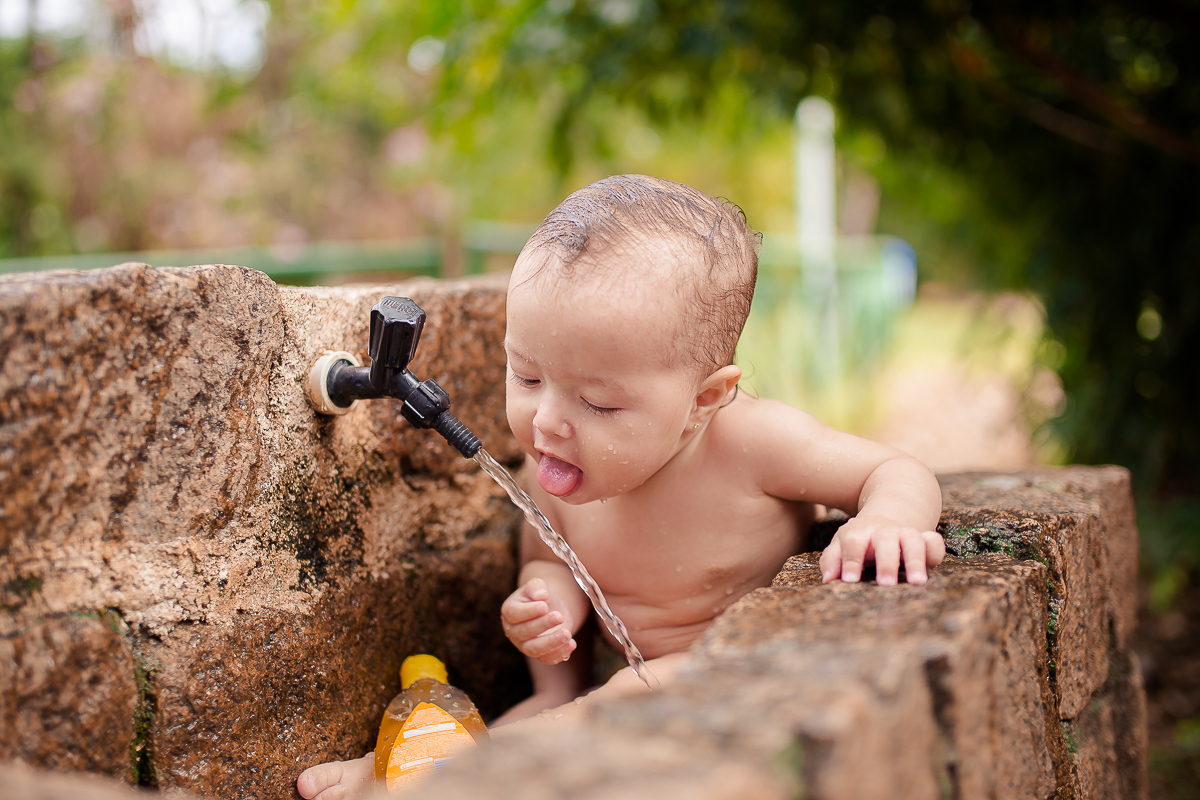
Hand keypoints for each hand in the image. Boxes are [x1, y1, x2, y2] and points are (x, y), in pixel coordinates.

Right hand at [500, 577, 577, 664]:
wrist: (551, 608)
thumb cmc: (540, 596)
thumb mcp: (538, 586)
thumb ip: (537, 586)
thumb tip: (541, 595)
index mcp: (509, 611)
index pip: (514, 614)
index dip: (529, 611)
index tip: (544, 606)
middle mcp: (513, 631)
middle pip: (524, 632)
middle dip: (543, 625)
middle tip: (559, 616)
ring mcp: (525, 645)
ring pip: (534, 649)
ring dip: (551, 643)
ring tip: (567, 634)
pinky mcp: (539, 654)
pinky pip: (547, 659)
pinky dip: (559, 654)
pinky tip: (571, 644)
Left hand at [819, 520, 945, 585]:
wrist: (888, 514)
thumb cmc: (861, 539)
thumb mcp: (842, 544)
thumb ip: (832, 560)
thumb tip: (828, 579)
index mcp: (860, 533)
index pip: (853, 542)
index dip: (851, 560)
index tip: (849, 580)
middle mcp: (884, 532)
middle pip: (885, 540)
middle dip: (886, 562)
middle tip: (885, 584)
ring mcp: (906, 534)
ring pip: (912, 540)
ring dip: (915, 560)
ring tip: (916, 582)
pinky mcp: (925, 540)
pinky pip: (934, 541)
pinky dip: (935, 549)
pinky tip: (932, 565)